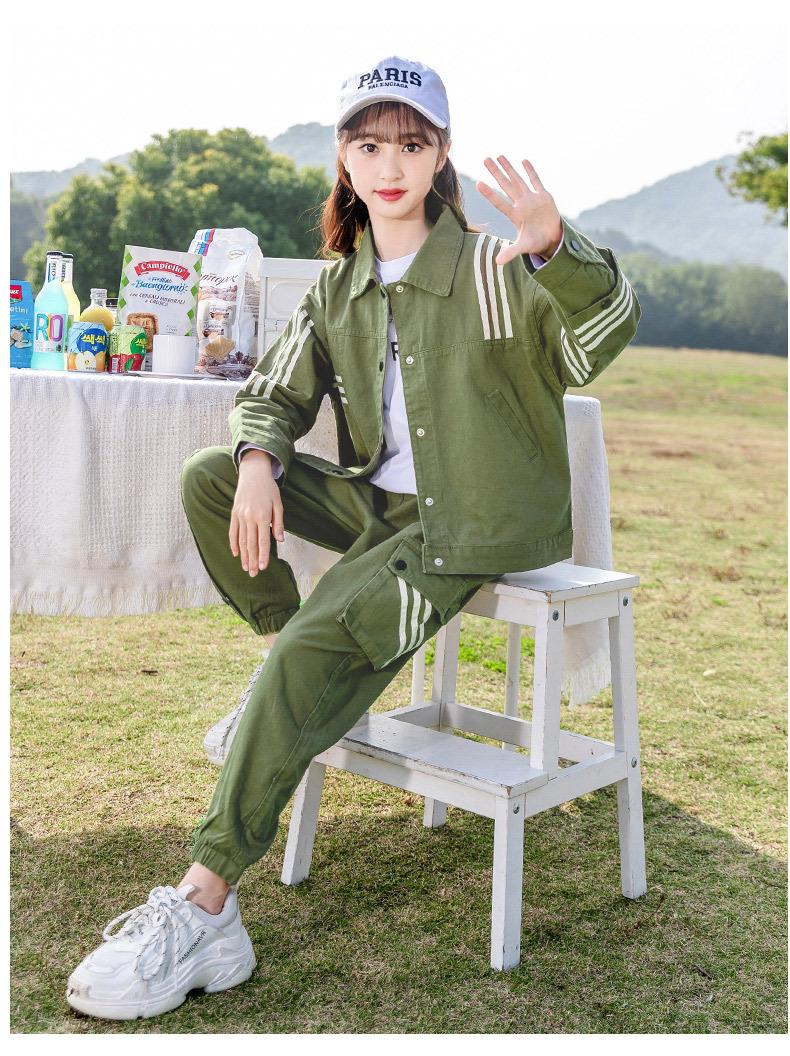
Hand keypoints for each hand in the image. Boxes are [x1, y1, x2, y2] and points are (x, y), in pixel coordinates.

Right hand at [230, 460, 284, 576]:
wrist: (253, 473)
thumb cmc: (269, 489)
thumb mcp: (278, 504)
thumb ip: (278, 523)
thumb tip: (279, 540)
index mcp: (262, 516)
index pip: (262, 541)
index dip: (262, 556)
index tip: (263, 568)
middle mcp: (249, 517)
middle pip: (250, 544)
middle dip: (252, 560)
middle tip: (253, 574)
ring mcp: (240, 516)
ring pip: (241, 540)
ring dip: (243, 555)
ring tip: (245, 568)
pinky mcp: (234, 513)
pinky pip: (232, 531)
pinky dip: (233, 543)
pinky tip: (236, 553)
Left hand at [476, 156, 561, 264]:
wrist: (552, 239)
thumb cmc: (536, 243)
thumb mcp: (524, 248)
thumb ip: (511, 252)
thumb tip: (497, 263)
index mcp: (516, 215)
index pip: (499, 202)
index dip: (490, 193)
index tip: (478, 184)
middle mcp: (521, 204)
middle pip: (506, 185)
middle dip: (496, 173)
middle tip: (485, 159)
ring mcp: (532, 199)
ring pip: (518, 180)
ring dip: (509, 169)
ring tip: (499, 156)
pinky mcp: (544, 196)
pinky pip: (536, 181)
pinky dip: (531, 172)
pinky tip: (523, 161)